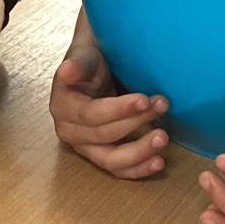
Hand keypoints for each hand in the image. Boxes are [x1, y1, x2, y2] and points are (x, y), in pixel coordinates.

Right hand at [50, 15, 168, 178]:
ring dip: (139, 152)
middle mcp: (69, 130)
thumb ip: (79, 63)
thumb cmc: (92, 59)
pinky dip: (139, 168)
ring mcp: (85, 147)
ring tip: (162, 138)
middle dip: (135, 121)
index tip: (144, 99)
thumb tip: (67, 70)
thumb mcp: (85, 54)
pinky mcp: (100, 155)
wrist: (97, 68)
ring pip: (111, 160)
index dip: (118, 110)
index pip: (91, 114)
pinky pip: (118, 169)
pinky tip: (158, 162)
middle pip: (104, 136)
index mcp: (62, 105)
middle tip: (162, 105)